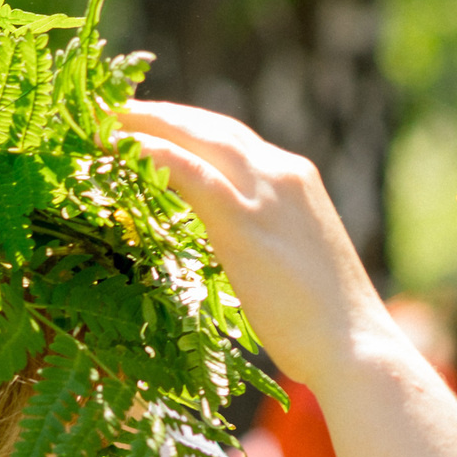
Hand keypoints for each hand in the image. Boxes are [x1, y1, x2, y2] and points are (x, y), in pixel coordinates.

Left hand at [113, 100, 405, 390]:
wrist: (355, 346)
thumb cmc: (323, 324)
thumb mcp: (291, 263)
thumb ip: (260, 239)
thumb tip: (225, 248)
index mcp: (296, 179)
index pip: (231, 139)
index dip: (185, 127)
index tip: (147, 125)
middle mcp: (283, 173)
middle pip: (210, 127)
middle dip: (159, 114)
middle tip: (111, 109)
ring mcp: (266, 195)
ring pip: (197, 138)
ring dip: (146, 124)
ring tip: (102, 120)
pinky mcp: (246, 223)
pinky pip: (190, 173)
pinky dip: (153, 154)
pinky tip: (119, 148)